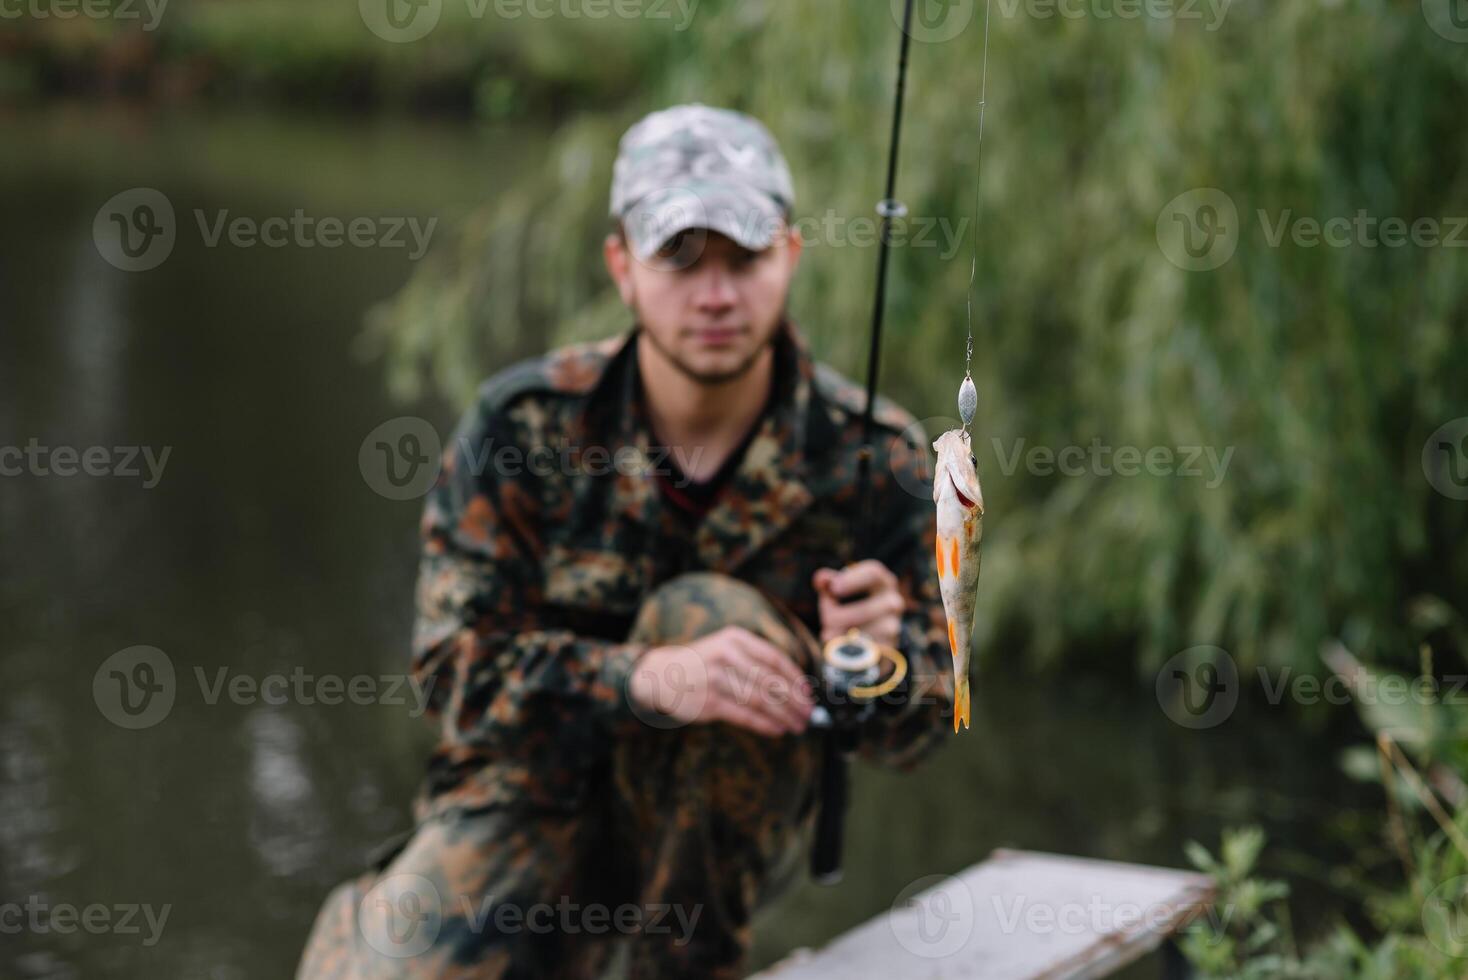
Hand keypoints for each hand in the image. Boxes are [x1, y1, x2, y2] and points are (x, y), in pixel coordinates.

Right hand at [627, 626, 814, 737]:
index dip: (795, 677)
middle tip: (808, 713)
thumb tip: (795, 685)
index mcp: (734, 638)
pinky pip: (745, 715)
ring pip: (760, 700)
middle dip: (794, 700)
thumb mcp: (725, 647)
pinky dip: (765, 724)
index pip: (774, 658)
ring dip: (784, 715)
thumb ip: (755, 659)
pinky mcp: (709, 702)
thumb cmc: (703, 663)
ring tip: (797, 725)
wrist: (661, 674)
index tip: (808, 692)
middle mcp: (726, 655)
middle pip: (770, 681)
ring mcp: (716, 679)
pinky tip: (777, 729)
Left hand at [812, 560, 903, 647]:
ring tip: (830, 633)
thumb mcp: (841, 589)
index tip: (833, 588)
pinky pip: (861, 650)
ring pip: (862, 634)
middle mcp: (893, 601)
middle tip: (824, 619)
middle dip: (837, 617)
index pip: (873, 573)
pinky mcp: (887, 647)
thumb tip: (820, 579)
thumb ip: (829, 582)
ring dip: (838, 635)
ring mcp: (892, 626)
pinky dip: (846, 648)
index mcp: (882, 581)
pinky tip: (840, 643)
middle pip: (865, 610)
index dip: (852, 580)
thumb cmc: (853, 601)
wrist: (874, 630)